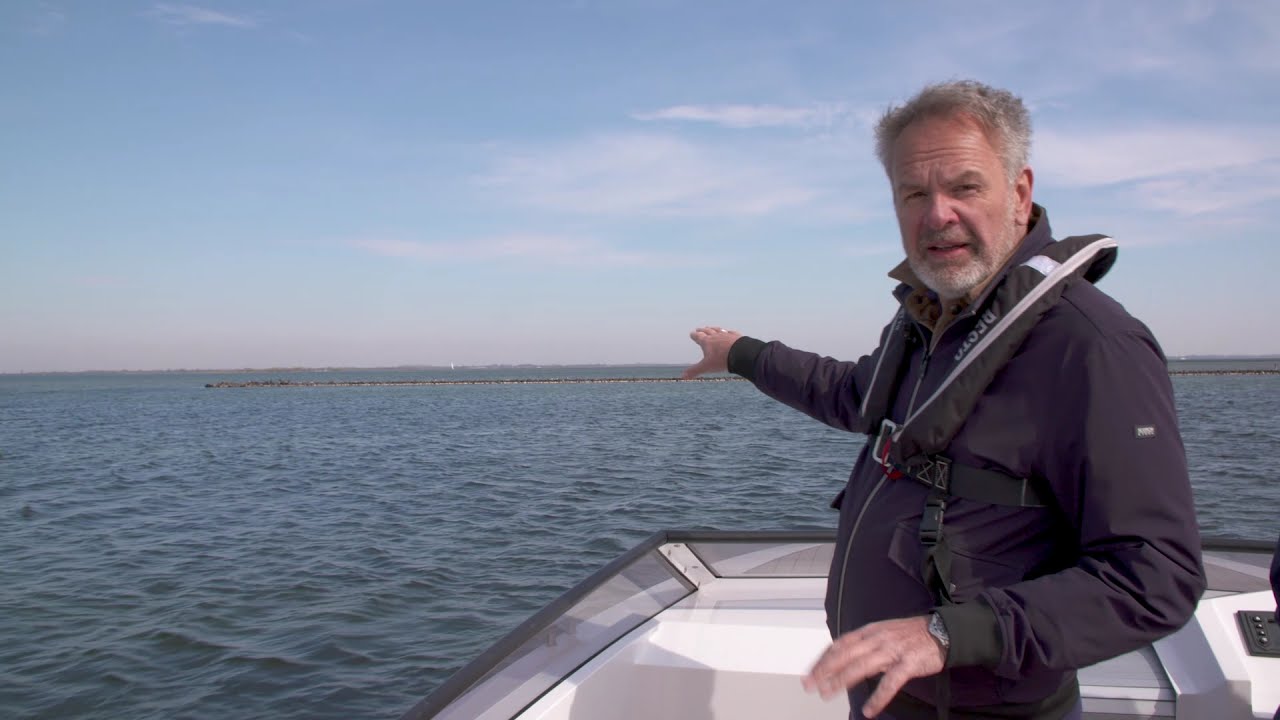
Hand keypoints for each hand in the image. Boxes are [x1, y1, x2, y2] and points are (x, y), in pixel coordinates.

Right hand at [682, 326, 742, 378]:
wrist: (740, 354)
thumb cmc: (721, 360)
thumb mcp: (706, 367)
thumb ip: (694, 371)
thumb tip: (682, 376)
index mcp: (706, 342)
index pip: (698, 337)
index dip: (694, 336)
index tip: (692, 333)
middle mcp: (716, 336)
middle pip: (708, 331)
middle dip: (703, 330)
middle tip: (700, 329)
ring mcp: (726, 335)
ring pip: (718, 330)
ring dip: (714, 329)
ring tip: (711, 328)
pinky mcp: (736, 336)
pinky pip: (730, 332)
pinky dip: (728, 332)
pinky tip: (728, 332)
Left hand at [802, 616, 945, 717]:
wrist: (943, 631)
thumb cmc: (912, 635)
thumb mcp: (884, 634)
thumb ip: (865, 647)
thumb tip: (847, 661)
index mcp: (869, 631)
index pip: (839, 644)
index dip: (823, 658)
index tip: (810, 672)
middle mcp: (877, 638)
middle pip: (845, 654)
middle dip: (824, 669)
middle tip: (810, 685)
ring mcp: (892, 650)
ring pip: (861, 666)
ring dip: (842, 680)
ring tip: (829, 693)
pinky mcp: (908, 663)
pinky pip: (890, 682)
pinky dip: (879, 697)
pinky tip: (869, 710)